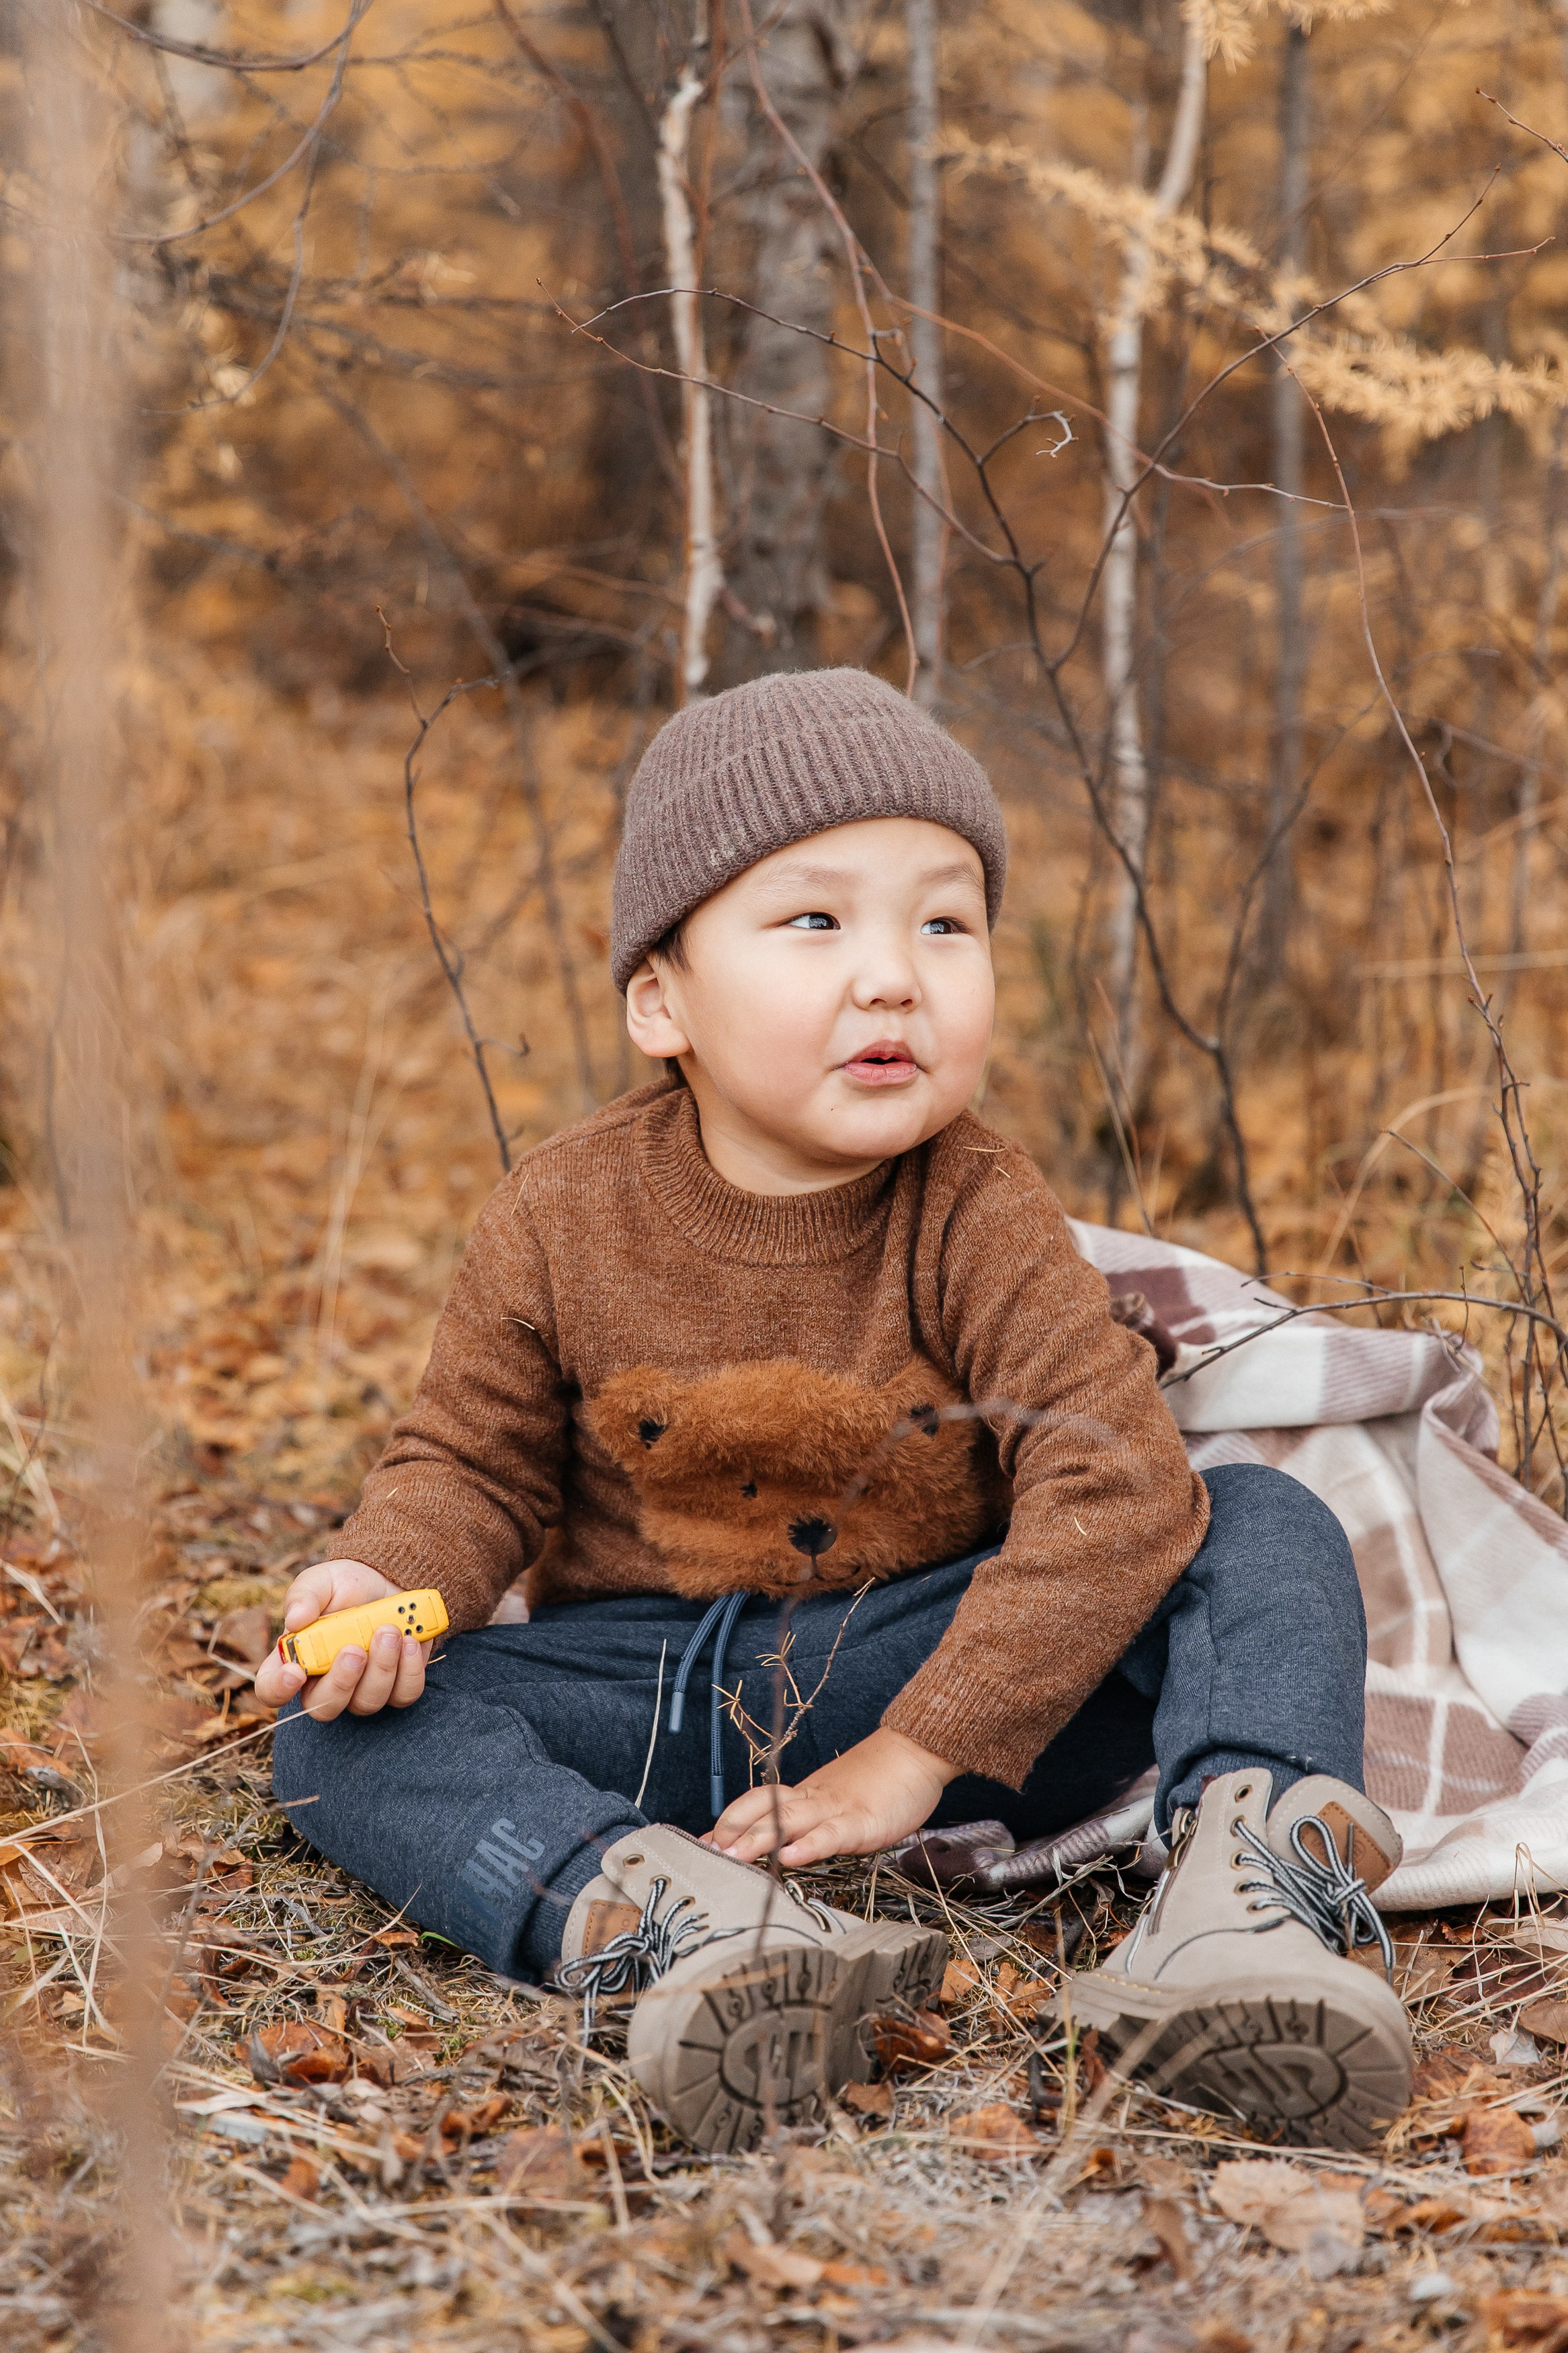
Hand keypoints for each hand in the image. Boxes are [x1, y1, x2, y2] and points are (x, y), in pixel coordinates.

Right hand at [253, 1559, 432, 1719]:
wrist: (390, 1581)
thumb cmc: (347, 1585)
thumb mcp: (323, 1580)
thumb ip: (304, 1595)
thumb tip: (295, 1619)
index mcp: (296, 1658)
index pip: (272, 1689)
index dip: (279, 1688)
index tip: (296, 1671)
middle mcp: (326, 1682)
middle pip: (323, 1707)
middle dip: (342, 1681)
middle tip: (355, 1649)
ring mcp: (362, 1689)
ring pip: (367, 1703)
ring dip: (381, 1668)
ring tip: (390, 1630)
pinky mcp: (397, 1687)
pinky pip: (403, 1695)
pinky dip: (410, 1669)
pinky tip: (411, 1641)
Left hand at [704, 1727, 955, 1867]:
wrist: (917, 1750)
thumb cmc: (881, 1780)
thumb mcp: (839, 1800)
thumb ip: (813, 1817)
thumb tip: (784, 1839)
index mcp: (807, 1794)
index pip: (758, 1802)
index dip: (729, 1820)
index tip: (701, 1842)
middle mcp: (814, 1799)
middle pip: (765, 1809)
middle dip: (733, 1832)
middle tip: (707, 1853)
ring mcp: (837, 1809)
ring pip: (790, 1820)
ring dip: (758, 1839)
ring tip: (733, 1857)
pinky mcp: (863, 1821)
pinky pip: (831, 1834)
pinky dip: (809, 1846)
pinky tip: (790, 1857)